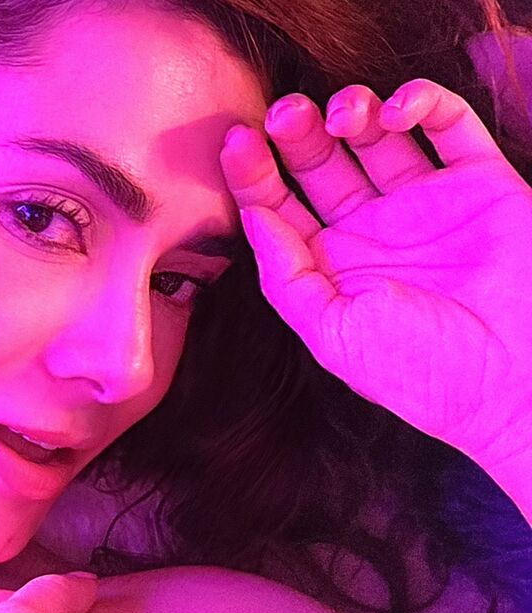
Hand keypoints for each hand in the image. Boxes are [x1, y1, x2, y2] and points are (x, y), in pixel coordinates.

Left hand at [220, 79, 531, 466]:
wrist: (514, 381)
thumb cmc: (419, 371)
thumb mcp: (332, 333)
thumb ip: (286, 276)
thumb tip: (252, 216)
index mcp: (330, 265)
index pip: (278, 205)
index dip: (254, 173)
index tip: (237, 141)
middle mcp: (372, 230)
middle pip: (320, 162)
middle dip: (298, 132)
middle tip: (286, 112)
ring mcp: (425, 204)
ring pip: (377, 135)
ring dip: (353, 110)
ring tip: (344, 115)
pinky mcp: (481, 184)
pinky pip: (450, 125)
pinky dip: (423, 101)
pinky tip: (397, 109)